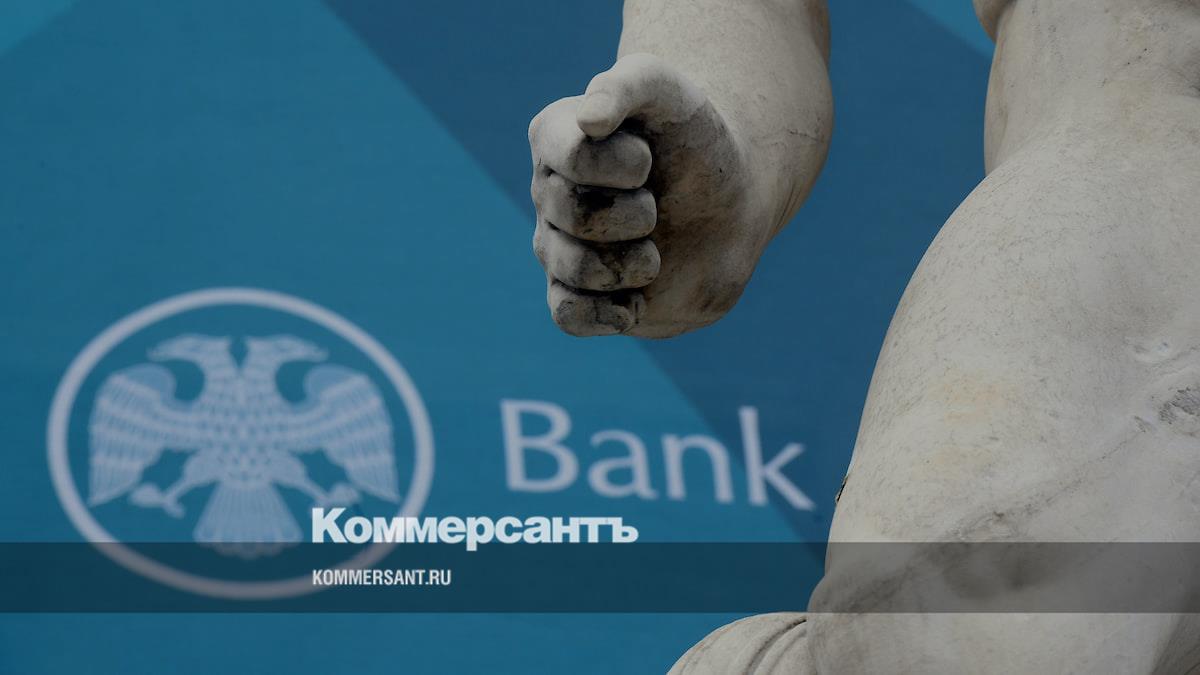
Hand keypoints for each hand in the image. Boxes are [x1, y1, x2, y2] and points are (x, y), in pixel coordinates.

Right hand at [529, 53, 764, 337]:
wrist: (729, 200)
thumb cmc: (694, 139)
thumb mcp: (670, 91)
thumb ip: (629, 84)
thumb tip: (589, 120)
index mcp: (555, 137)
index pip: (573, 157)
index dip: (625, 164)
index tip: (649, 157)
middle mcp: (548, 193)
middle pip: (574, 215)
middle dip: (635, 214)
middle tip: (657, 208)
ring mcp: (559, 246)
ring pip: (571, 268)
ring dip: (630, 265)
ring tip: (655, 255)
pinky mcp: (580, 295)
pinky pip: (567, 317)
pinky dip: (604, 314)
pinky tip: (637, 303)